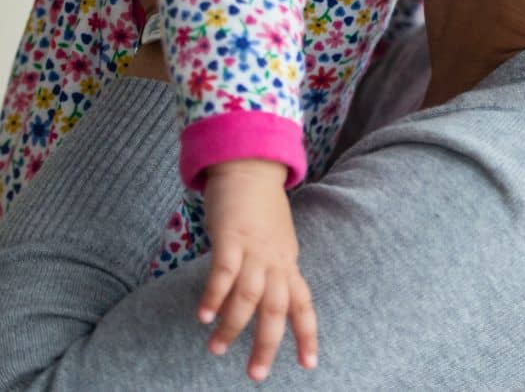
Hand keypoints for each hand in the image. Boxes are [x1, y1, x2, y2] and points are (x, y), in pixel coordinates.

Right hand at [200, 159, 317, 381]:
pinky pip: (224, 271)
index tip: (309, 365)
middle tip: (256, 374)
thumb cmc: (258, 206)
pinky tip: (204, 317)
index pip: (303, 303)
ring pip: (250, 295)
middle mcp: (276, 258)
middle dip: (267, 344)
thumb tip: (263, 297)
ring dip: (234, 325)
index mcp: (287, 261)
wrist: (250, 165)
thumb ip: (271, 267)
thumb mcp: (274, 241)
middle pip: (277, 308)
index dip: (307, 334)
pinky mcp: (231, 236)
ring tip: (217, 349)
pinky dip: (215, 295)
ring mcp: (254, 247)